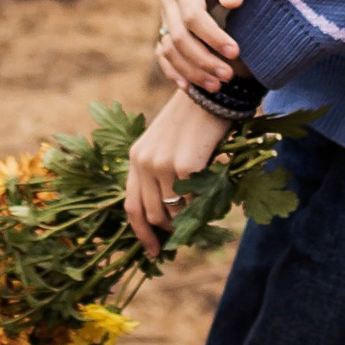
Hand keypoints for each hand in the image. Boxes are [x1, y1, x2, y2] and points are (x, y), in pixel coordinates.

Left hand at [125, 89, 230, 253]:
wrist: (211, 92)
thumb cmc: (194, 119)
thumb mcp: (166, 144)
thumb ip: (161, 173)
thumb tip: (171, 214)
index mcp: (136, 157)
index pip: (132, 206)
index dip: (142, 234)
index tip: (153, 252)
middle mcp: (144, 161)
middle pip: (152, 214)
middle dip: (170, 230)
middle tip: (188, 233)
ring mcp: (163, 163)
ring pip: (174, 211)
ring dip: (189, 217)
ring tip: (204, 209)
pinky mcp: (186, 164)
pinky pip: (194, 199)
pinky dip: (204, 202)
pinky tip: (213, 193)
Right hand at [156, 0, 256, 95]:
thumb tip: (230, 2)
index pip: (193, 16)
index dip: (213, 38)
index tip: (236, 53)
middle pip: (179, 37)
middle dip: (203, 60)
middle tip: (228, 76)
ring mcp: (166, 14)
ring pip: (170, 48)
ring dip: (191, 70)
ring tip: (217, 86)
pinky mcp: (168, 24)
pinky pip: (164, 52)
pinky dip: (174, 70)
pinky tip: (189, 87)